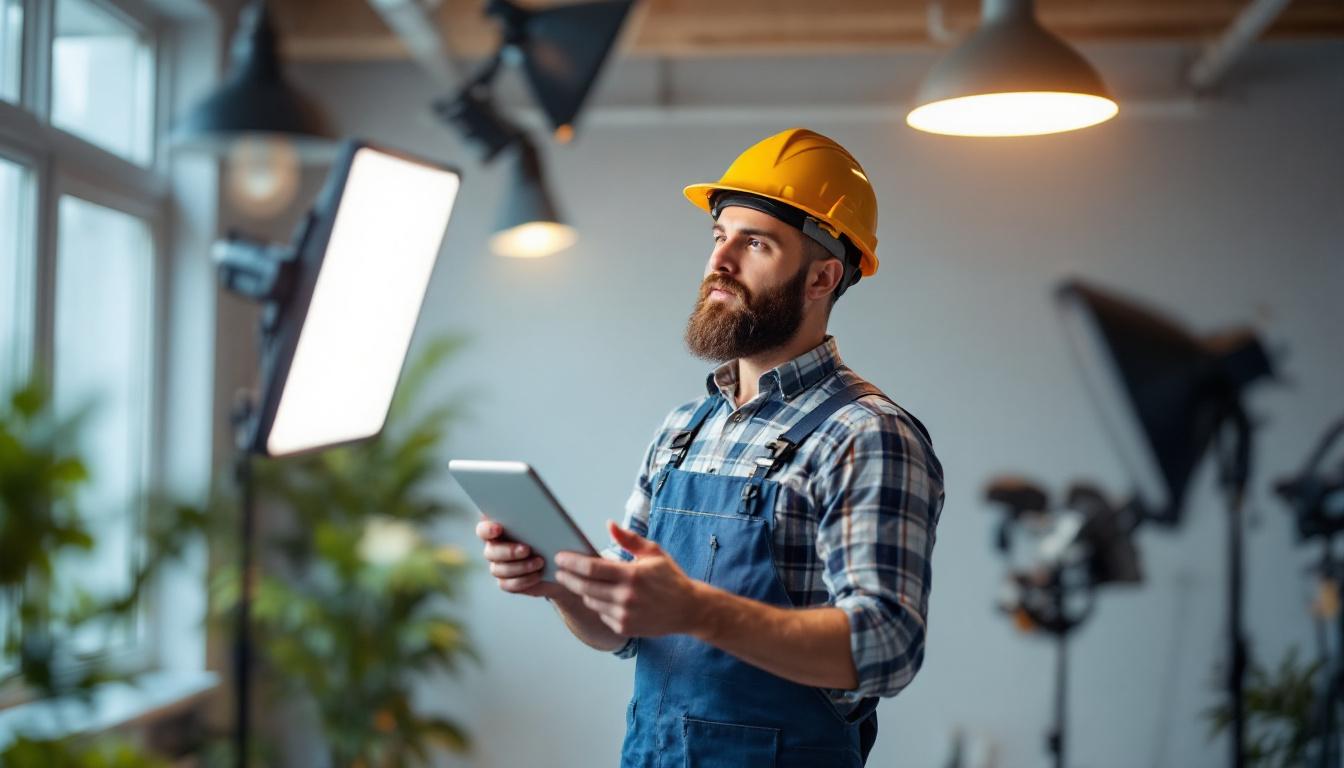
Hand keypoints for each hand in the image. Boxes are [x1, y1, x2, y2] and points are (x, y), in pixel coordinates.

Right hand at [476, 517, 562, 598]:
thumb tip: (536, 513)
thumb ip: (535, 518)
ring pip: (498, 569)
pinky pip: (508, 584)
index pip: (483, 529)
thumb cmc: (550, 537)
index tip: (499, 528)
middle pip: (490, 551)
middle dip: (509, 551)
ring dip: (520, 566)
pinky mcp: (506, 582)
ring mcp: (498, 566)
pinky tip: (537, 575)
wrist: (559, 562)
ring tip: (540, 562)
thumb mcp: (546, 524)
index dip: (487, 529)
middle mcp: (494, 548)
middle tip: (527, 549)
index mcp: (497, 529)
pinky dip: (523, 580)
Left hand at [553, 521, 706, 636]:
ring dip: (583, 591)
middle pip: (584, 586)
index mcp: (632, 575)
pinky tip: (603, 597)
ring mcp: (624, 615)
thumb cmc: (670, 578)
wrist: (688, 609)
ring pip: (590, 601)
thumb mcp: (653, 553)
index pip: (591, 568)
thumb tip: (609, 525)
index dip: (571, 562)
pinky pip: (601, 614)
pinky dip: (598, 604)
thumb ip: (629, 539)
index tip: (560, 558)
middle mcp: (626, 597)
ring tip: (582, 582)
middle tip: (560, 570)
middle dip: (567, 577)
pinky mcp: (624, 628)